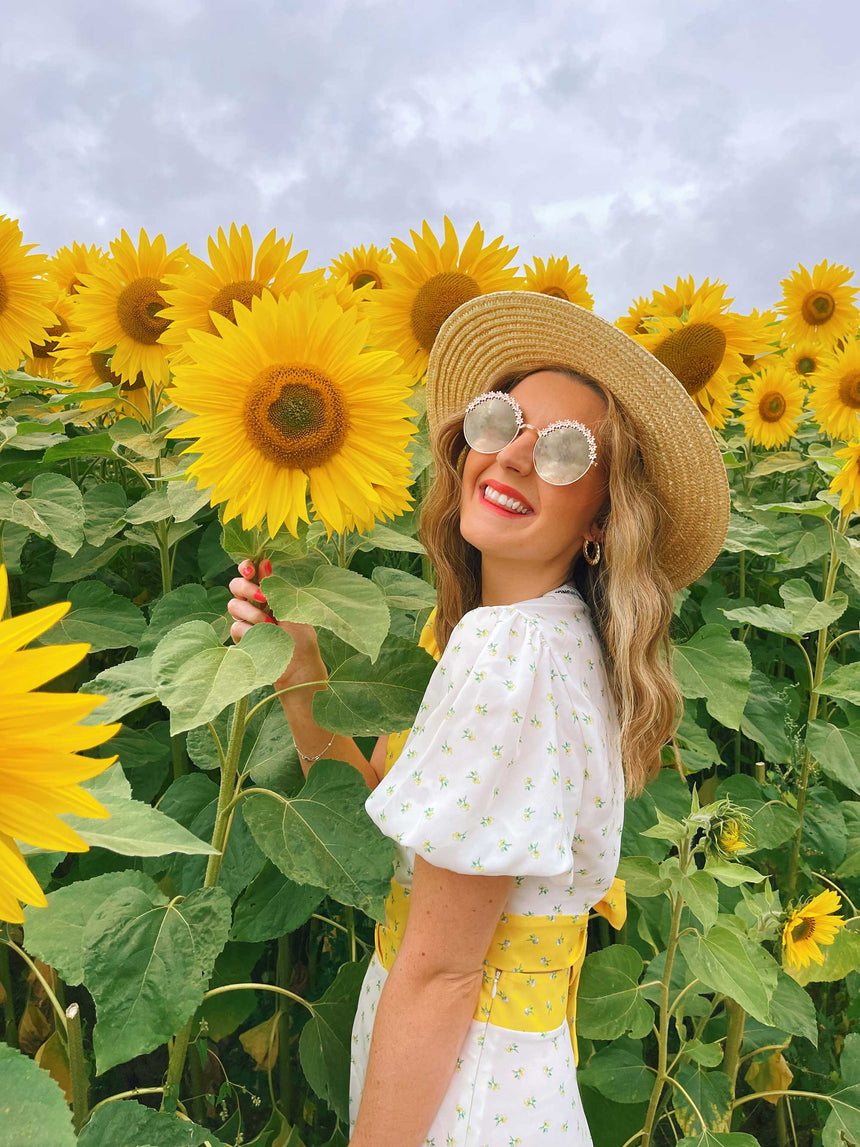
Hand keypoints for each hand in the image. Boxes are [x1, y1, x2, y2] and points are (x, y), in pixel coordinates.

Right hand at [227, 560, 325, 688]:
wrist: (299, 668)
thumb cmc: (301, 639)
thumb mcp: (291, 609)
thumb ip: (275, 588)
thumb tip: (265, 563)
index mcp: (269, 593)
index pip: (251, 573)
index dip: (246, 567)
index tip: (251, 569)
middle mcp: (254, 605)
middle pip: (235, 586)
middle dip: (246, 588)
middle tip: (263, 598)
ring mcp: (246, 621)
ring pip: (234, 606)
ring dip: (253, 613)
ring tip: (271, 625)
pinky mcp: (241, 639)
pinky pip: (236, 627)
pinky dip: (250, 631)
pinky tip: (264, 638)